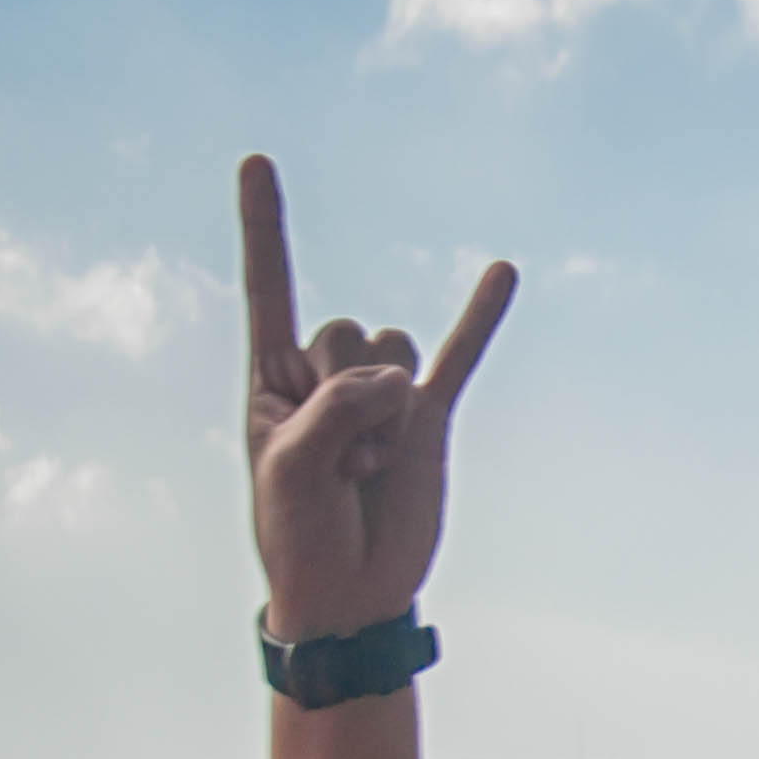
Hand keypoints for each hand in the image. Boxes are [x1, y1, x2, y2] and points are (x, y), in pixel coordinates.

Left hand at [240, 157, 513, 644]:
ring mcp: (383, 395)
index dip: (263, 227)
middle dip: (347, 400)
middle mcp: (329, 374)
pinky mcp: (430, 419)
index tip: (255, 161)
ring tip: (370, 471)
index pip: (268, 288)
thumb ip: (337, 408)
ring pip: (394, 352)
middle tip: (340, 468)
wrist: (351, 596)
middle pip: (347, 331)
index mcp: (274, 378)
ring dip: (385, 417)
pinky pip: (458, 355)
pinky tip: (503, 272)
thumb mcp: (292, 469)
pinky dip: (479, 317)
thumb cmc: (299, 534)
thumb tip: (398, 380)